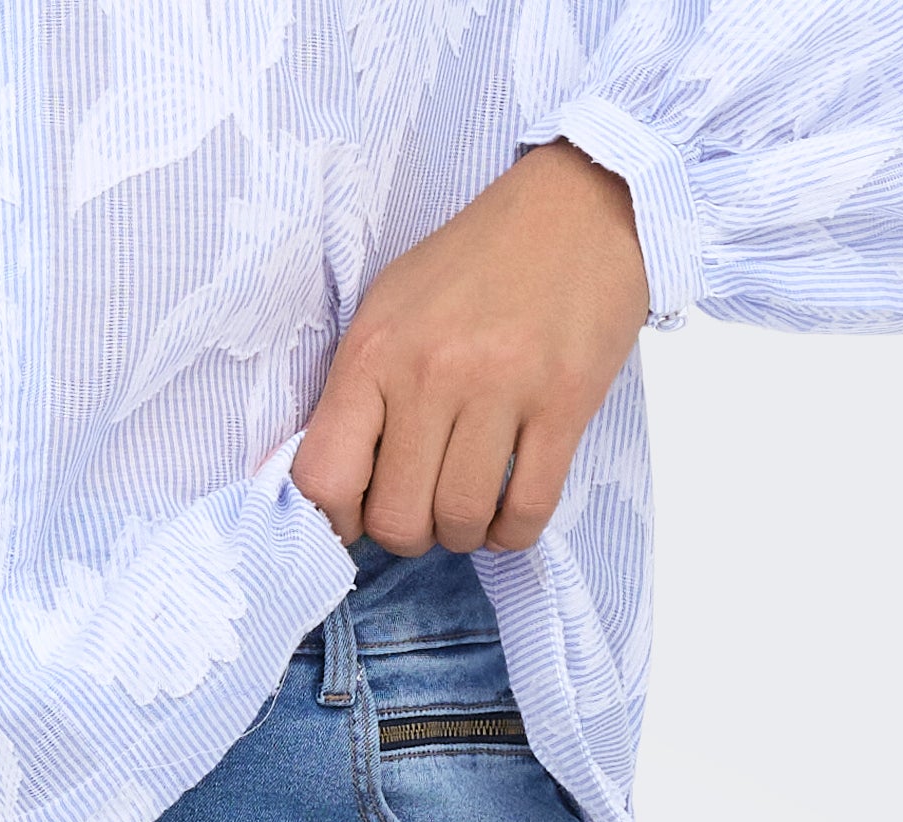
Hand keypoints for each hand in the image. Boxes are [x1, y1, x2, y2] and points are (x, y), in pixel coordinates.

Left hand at [294, 142, 649, 560]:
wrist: (577, 206)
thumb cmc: (477, 264)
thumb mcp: (391, 308)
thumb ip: (359, 395)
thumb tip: (337, 490)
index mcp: (376, 349)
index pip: (325, 478)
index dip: (337, 520)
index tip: (359, 516)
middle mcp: (431, 371)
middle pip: (397, 519)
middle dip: (409, 534)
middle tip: (426, 507)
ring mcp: (501, 387)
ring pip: (461, 522)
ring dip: (463, 533)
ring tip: (470, 503)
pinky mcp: (564, 403)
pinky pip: (526, 512)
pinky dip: (512, 531)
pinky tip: (508, 509)